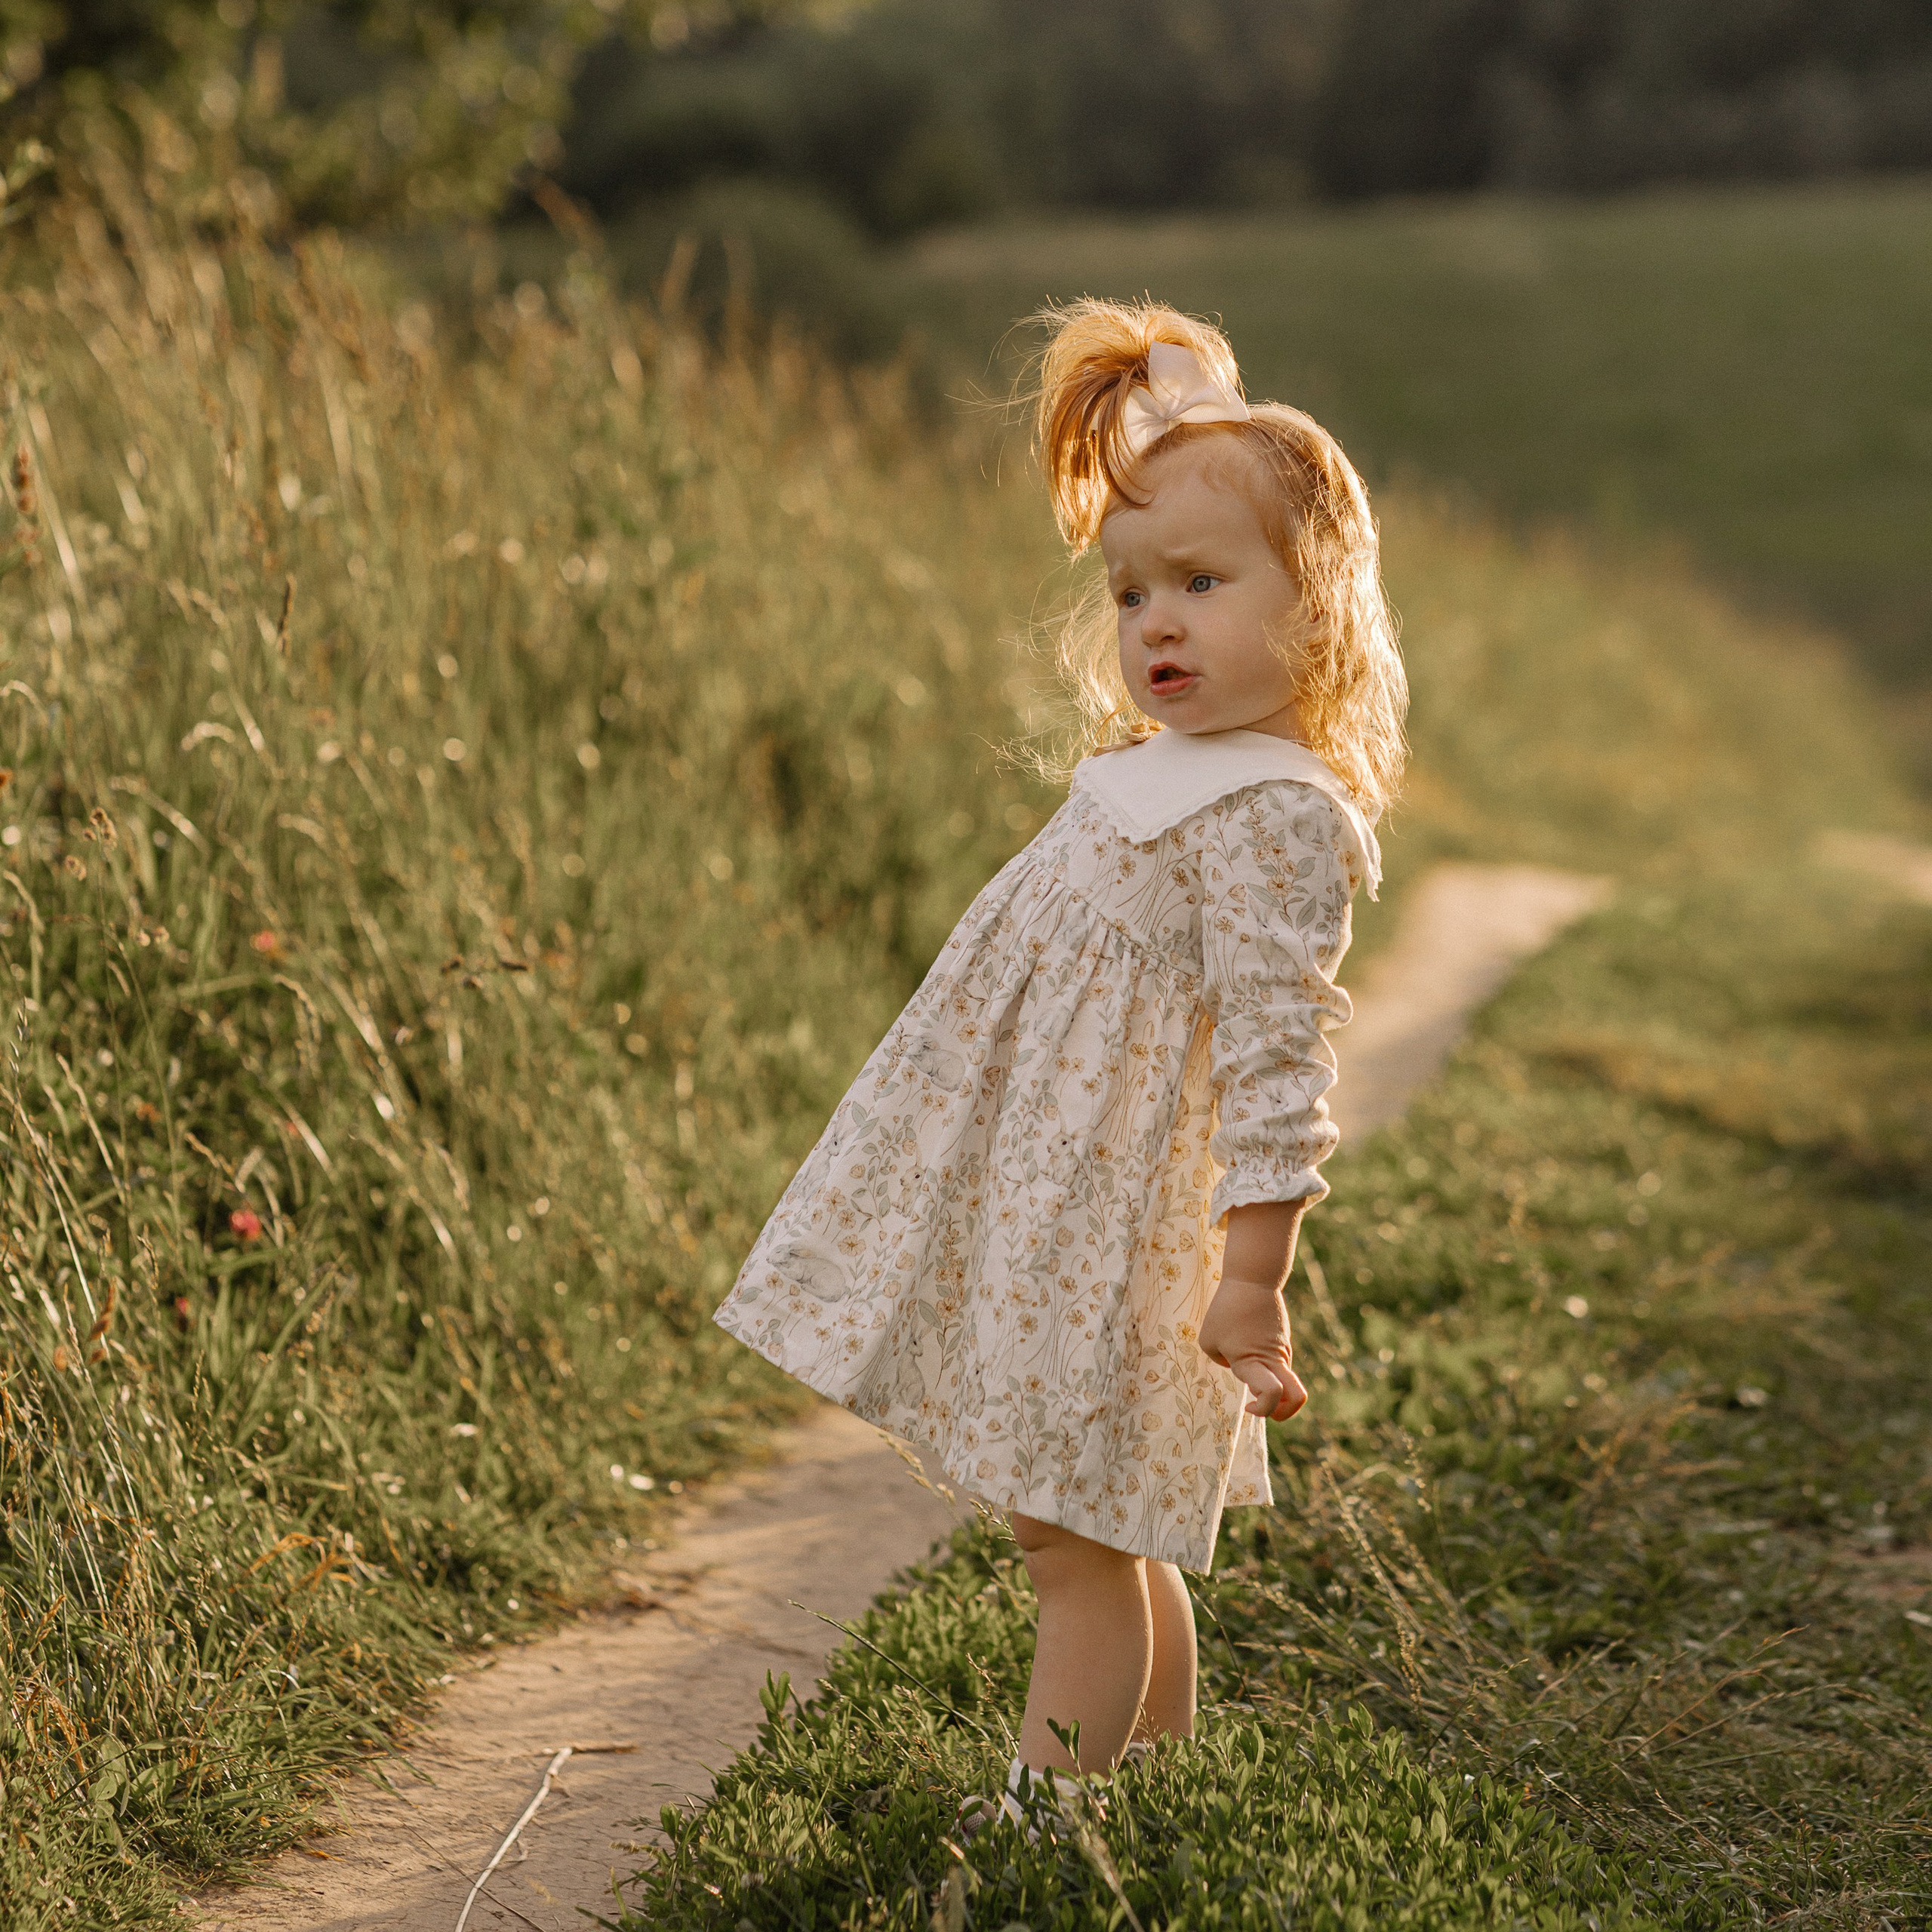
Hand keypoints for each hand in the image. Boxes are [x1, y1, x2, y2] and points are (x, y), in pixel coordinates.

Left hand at [1198, 1276, 1307, 1420]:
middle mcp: (1274, 1360)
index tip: (1246, 1404)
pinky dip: (1266, 1366)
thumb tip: (1235, 1364)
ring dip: (1268, 1384)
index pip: (1272, 1395)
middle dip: (1284, 1412)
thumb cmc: (1226, 1309)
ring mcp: (1283, 1351)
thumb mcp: (1209, 1340)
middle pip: (1297, 1398)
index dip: (1262, 1409)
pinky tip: (1246, 1342)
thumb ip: (1221, 1361)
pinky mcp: (1283, 1341)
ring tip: (1241, 1357)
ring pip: (1285, 1380)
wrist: (1253, 1279)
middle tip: (1263, 1405)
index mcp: (1253, 1362)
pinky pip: (1277, 1363)